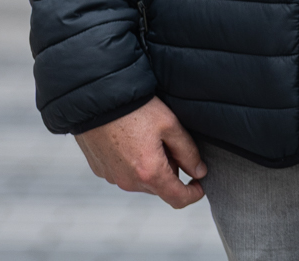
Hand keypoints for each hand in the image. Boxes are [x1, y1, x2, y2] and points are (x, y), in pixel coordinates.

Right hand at [74, 97, 207, 207]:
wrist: (98, 100)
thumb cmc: (135, 109)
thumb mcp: (170, 125)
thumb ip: (188, 152)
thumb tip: (199, 171)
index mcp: (150, 173)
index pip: (178, 199)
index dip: (193, 193)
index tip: (199, 183)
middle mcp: (129, 182)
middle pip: (160, 187)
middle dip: (170, 170)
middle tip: (169, 143)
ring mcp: (113, 178)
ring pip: (142, 180)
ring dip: (150, 167)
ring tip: (148, 137)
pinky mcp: (101, 170)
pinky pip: (124, 173)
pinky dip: (132, 163)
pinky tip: (131, 140)